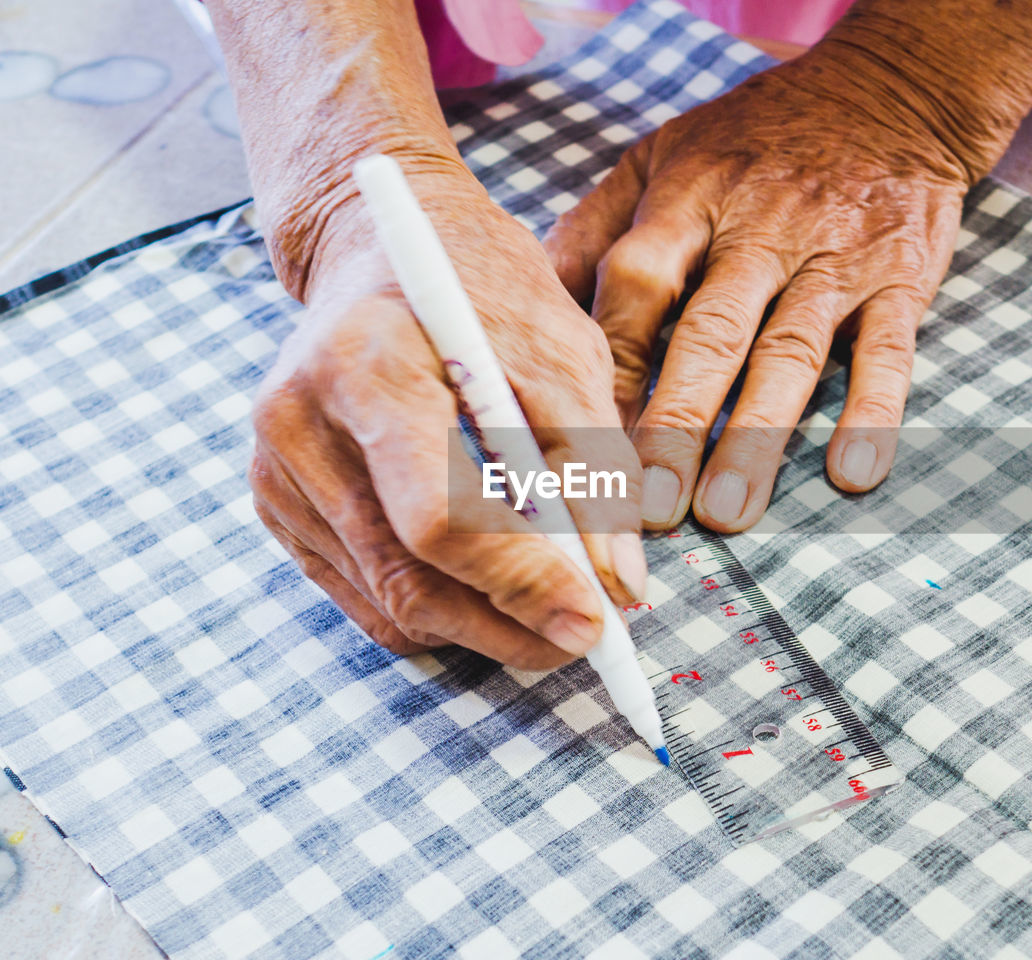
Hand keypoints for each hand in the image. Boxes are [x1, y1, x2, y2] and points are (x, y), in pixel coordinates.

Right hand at [250, 160, 646, 668]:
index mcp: (367, 365)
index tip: (592, 621)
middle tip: (583, 638)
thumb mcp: (560, 348)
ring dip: (477, 626)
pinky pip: (363, 593)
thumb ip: (595, 466)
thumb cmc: (479, 286)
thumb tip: (619, 585)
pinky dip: (434, 606)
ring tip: (545, 609)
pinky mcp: (277, 502)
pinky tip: (483, 583)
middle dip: (506, 625)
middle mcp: (298, 423)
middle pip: (406, 577)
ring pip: (386, 601)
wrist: (377, 248)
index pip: (436, 516)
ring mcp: (276, 469)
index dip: (519, 582)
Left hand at [546, 43, 970, 531]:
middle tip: (647, 505)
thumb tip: (534, 296)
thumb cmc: (757, 136)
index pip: (638, 284)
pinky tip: (853, 474)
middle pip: (710, 335)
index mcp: (691, 200)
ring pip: (790, 356)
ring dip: (758, 438)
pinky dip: (873, 412)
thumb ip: (599, 225)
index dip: (612, 361)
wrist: (890, 93)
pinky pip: (888, 353)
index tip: (583, 434)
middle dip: (676, 424)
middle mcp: (760, 232)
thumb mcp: (663, 154)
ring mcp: (833, 258)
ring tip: (726, 512)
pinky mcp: (899, 281)